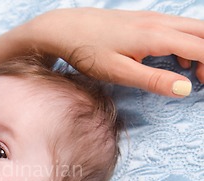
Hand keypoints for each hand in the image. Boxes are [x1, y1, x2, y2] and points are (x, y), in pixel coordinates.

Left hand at [27, 8, 203, 96]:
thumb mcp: (119, 72)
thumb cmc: (88, 51)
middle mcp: (158, 22)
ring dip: (200, 48)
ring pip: (191, 28)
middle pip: (202, 32)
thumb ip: (153, 80)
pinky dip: (186, 42)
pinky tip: (177, 61)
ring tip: (196, 74)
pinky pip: (176, 27)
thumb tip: (185, 89)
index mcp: (156, 36)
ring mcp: (151, 18)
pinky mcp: (143, 20)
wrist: (64, 28)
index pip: (200, 48)